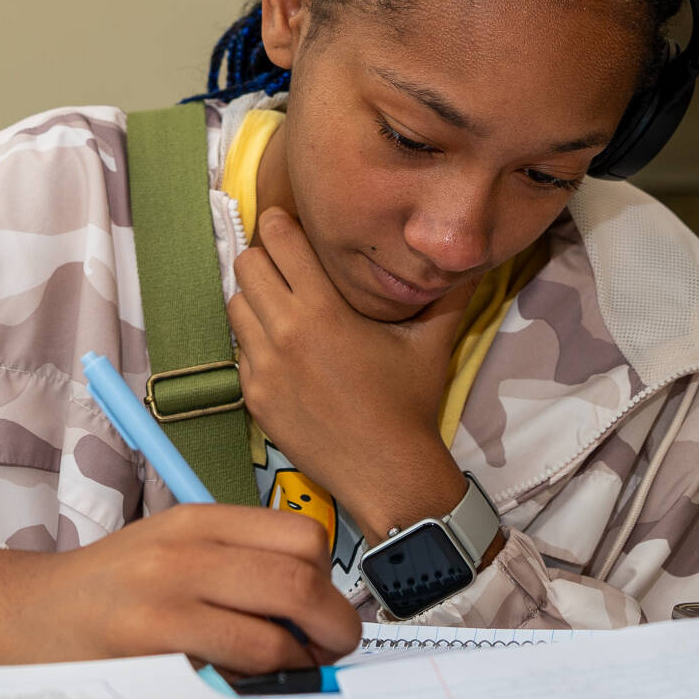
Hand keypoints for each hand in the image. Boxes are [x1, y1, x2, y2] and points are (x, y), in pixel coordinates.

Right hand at [0, 505, 360, 672]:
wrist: (25, 617)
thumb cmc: (108, 591)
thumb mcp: (170, 550)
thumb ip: (235, 562)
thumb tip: (314, 601)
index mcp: (196, 519)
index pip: (301, 535)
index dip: (329, 579)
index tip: (326, 606)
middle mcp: (185, 549)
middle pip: (300, 578)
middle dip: (334, 624)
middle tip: (329, 646)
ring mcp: (167, 597)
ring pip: (277, 627)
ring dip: (302, 658)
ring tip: (289, 666)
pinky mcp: (153, 644)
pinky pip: (237, 665)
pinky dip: (259, 679)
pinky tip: (243, 680)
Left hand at [228, 208, 474, 539]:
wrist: (389, 473)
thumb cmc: (410, 404)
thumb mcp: (432, 342)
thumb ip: (448, 292)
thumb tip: (464, 257)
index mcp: (323, 311)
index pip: (279, 241)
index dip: (281, 224)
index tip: (291, 224)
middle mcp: (285, 334)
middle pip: (247, 266)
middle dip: (264, 258)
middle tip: (286, 265)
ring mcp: (263, 368)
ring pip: (235, 306)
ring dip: (254, 298)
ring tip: (282, 305)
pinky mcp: (254, 397)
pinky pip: (239, 350)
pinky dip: (254, 341)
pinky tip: (283, 350)